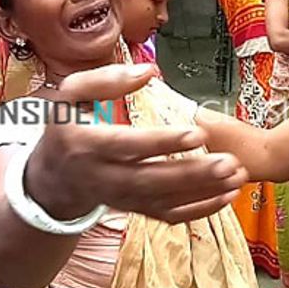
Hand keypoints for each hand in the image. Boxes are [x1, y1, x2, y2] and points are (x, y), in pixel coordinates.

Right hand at [23, 63, 247, 223]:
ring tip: (236, 178)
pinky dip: (199, 210)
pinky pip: (168, 216)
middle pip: (151, 180)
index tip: (198, 132)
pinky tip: (226, 197)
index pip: (128, 146)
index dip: (163, 142)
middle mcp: (103, 177)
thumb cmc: (66, 128)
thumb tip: (149, 71)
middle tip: (229, 163)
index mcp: (87, 144)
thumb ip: (105, 80)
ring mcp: (120, 198)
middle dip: (192, 174)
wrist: (51, 179)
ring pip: (164, 202)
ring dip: (203, 193)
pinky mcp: (134, 210)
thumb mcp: (70, 96)